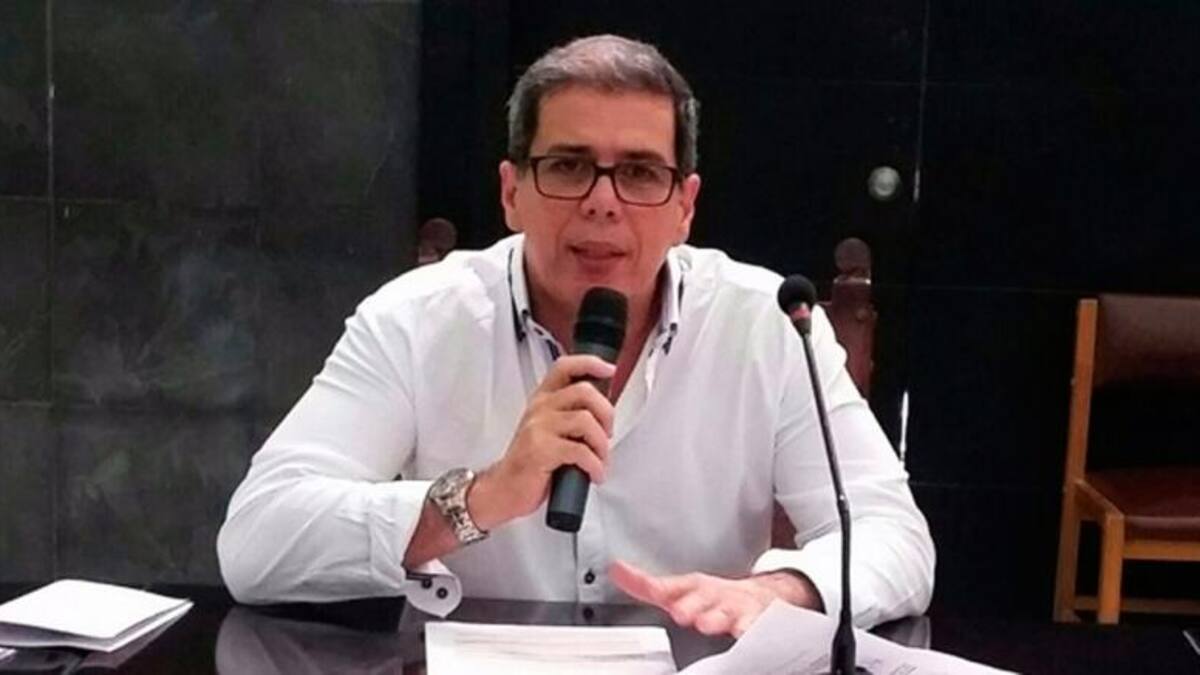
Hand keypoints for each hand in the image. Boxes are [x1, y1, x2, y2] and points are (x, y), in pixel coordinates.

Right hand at [469, 355, 615, 529]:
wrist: (504, 489)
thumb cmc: (530, 463)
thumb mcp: (547, 430)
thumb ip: (569, 415)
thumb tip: (604, 414)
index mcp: (542, 400)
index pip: (565, 367)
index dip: (589, 363)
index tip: (609, 370)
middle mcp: (540, 409)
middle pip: (584, 391)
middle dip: (606, 413)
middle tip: (608, 433)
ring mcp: (538, 428)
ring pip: (586, 421)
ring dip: (602, 444)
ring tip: (600, 459)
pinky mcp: (540, 450)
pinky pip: (580, 451)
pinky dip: (595, 465)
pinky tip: (594, 474)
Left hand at [610, 560, 823, 637]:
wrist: (758, 596)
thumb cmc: (712, 596)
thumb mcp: (680, 588)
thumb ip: (647, 585)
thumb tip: (615, 570)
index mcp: (692, 588)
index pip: (672, 588)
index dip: (660, 589)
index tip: (653, 592)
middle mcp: (712, 597)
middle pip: (700, 601)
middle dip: (691, 606)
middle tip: (680, 612)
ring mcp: (734, 610)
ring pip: (726, 614)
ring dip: (718, 618)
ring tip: (709, 623)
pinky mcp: (756, 622)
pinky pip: (755, 627)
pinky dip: (751, 630)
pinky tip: (747, 634)